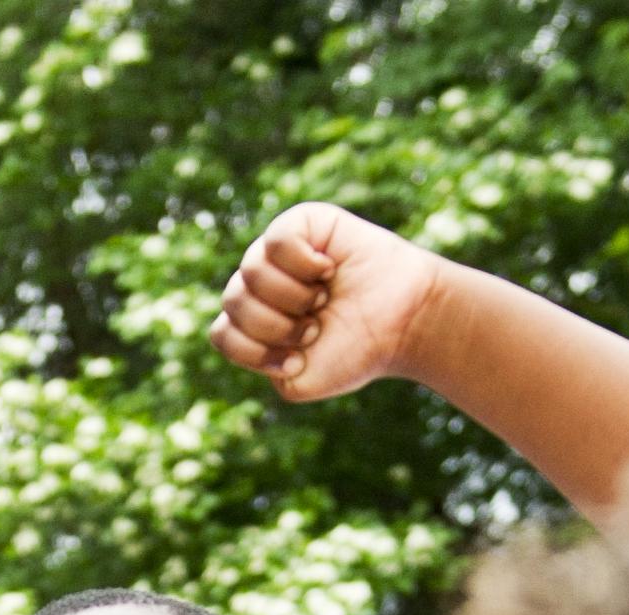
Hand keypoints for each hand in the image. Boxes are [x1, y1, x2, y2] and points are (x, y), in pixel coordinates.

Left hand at [209, 201, 451, 403]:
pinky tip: (327, 269)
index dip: (256, 351)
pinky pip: (277, 240)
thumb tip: (241, 327)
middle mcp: (261, 284)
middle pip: (233, 302)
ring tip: (322, 299)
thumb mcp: (301, 379)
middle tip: (315, 327)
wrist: (404, 324)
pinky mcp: (302, 222)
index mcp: (255, 320)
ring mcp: (277, 251)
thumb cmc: (356, 350)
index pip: (224, 334)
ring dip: (292, 297)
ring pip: (250, 272)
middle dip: (277, 325)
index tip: (298, 358)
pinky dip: (304, 263)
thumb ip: (259, 365)